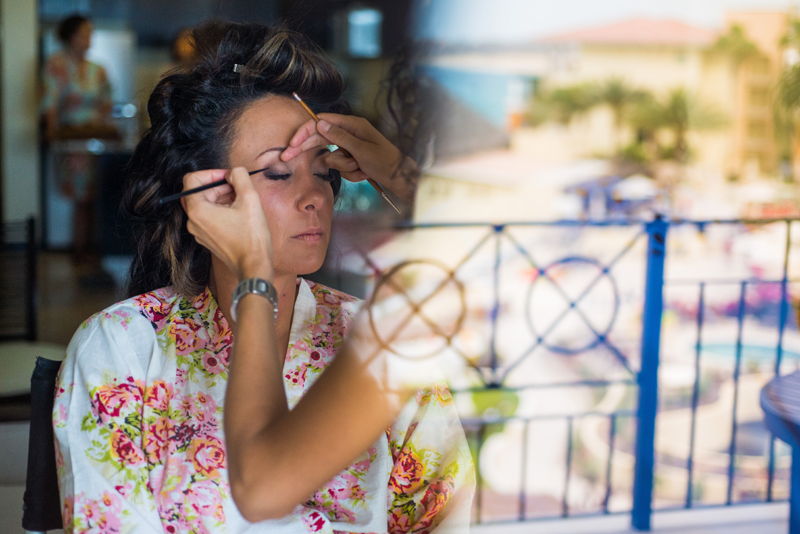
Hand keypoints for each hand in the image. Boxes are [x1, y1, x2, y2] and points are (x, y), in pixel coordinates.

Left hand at [181, 167, 273, 280]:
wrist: (254, 265)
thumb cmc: (252, 236)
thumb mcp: (250, 199)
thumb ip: (239, 177)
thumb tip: (232, 173)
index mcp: (197, 210)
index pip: (192, 179)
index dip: (211, 173)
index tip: (228, 176)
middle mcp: (192, 221)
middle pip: (198, 192)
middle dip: (218, 185)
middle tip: (238, 188)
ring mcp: (198, 232)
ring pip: (204, 204)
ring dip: (221, 198)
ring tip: (241, 201)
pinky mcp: (206, 238)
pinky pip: (208, 217)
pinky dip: (220, 210)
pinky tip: (238, 214)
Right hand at [281, 114, 416, 200]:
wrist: (402, 179)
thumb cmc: (386, 162)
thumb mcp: (361, 149)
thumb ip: (339, 137)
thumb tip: (320, 124)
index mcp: (353, 125)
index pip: (321, 123)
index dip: (304, 133)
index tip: (292, 145)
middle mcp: (350, 134)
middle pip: (320, 138)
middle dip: (307, 149)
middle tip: (286, 157)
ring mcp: (351, 148)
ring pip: (332, 158)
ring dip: (345, 167)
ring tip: (361, 168)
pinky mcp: (353, 160)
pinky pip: (342, 168)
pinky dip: (351, 174)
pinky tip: (365, 174)